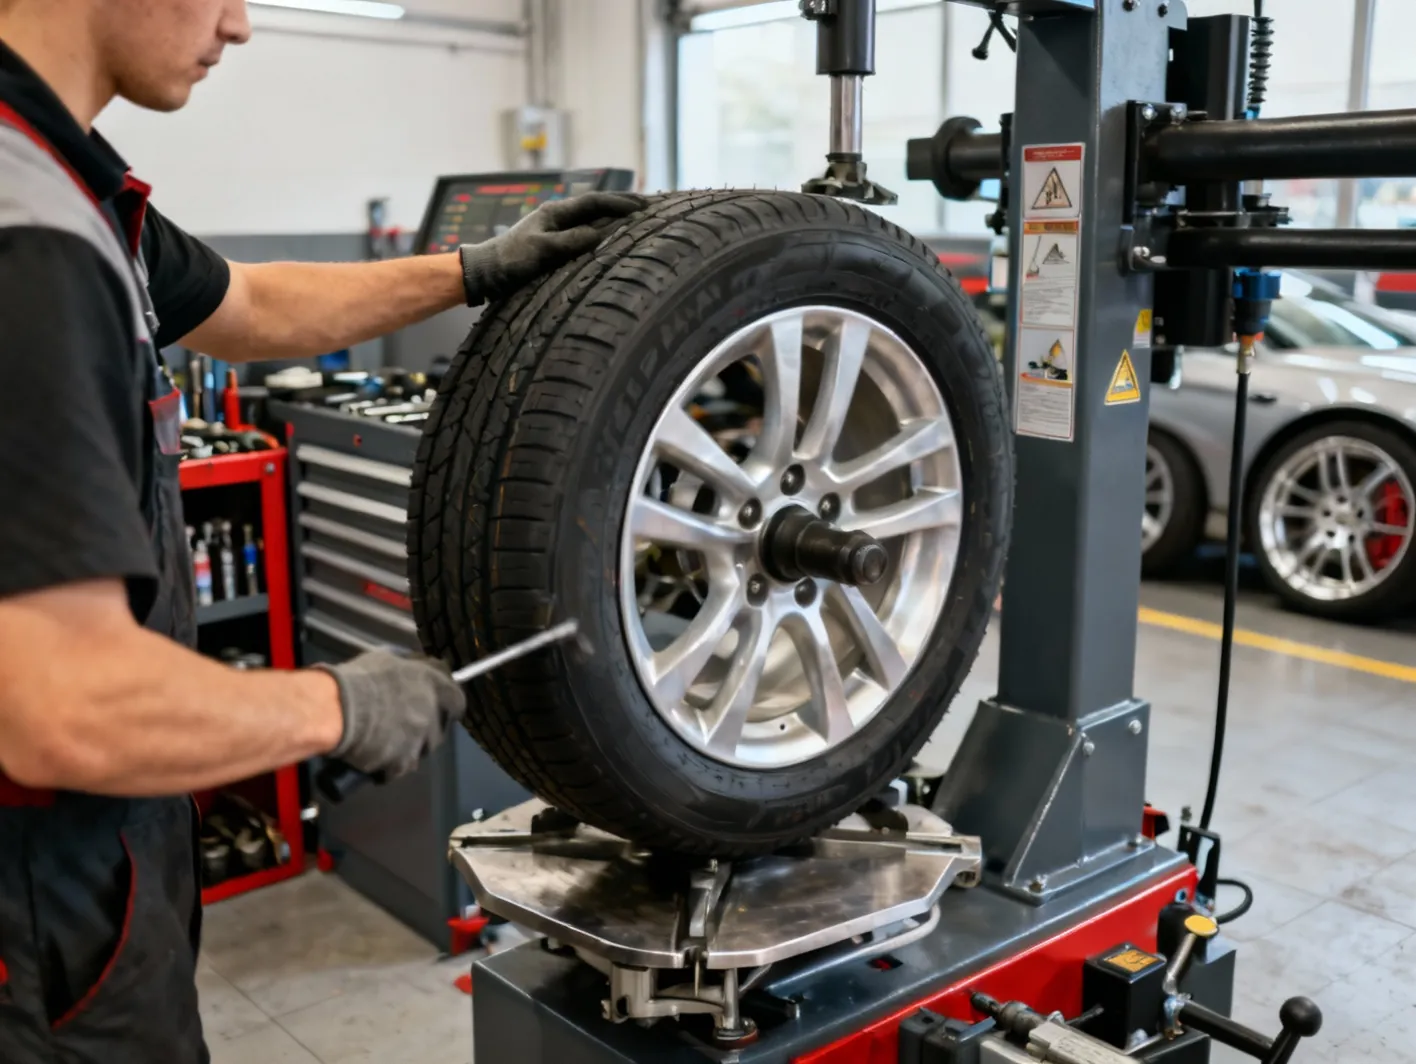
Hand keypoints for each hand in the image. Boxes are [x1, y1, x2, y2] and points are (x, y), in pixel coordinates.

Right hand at [317, 652, 465, 781]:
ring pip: (422, 748)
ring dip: (410, 746)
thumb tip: (409, 672)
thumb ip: (407, 669)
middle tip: (405, 724)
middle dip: (426, 727)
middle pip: (440, 726)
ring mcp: (420, 740)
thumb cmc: (358, 680)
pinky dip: (390, 765)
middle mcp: (432, 713)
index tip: (438, 705)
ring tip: (387, 741)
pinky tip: (376, 757)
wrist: (337, 710)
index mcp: (434, 684)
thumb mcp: (387, 661)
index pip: (456, 698)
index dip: (446, 703)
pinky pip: (401, 767)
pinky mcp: (403, 763)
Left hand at [459, 191, 646, 305]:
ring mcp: (555, 230)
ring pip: (591, 219)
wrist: (487, 272)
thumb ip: (570, 241)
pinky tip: (611, 239)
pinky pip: (584, 233)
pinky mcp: (553, 245)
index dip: (619, 203)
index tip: (642, 207)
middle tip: (649, 206)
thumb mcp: (542, 250)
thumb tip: (599, 234)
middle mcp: (557, 217)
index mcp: (555, 212)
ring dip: (613, 217)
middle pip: (596, 206)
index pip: (594, 202)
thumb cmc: (511, 260)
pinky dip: (602, 232)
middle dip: (622, 205)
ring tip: (636, 219)